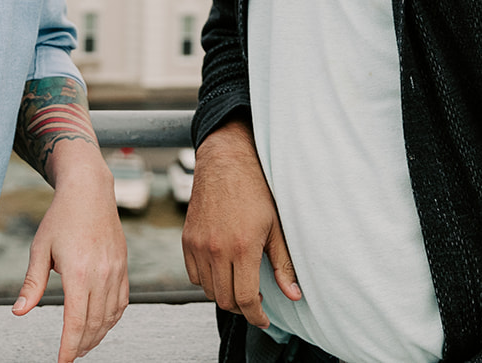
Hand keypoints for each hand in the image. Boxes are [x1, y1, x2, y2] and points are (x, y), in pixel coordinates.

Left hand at [12, 146, 128, 361]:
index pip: (76, 320)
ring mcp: (116, 270)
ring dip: (98, 335)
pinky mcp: (123, 266)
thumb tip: (19, 312)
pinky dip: (112, 318)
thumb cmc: (61, 217)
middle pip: (95, 323)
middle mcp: (101, 273)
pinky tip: (101, 324)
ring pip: (110, 315)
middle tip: (70, 356)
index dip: (69, 345)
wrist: (89, 191)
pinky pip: (122, 301)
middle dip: (82, 345)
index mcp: (78, 271)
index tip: (62, 361)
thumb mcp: (40, 249)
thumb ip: (32, 284)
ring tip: (83, 345)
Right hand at [180, 120, 299, 328]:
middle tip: (255, 299)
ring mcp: (198, 245)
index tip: (263, 318)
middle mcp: (217, 249)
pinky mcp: (187, 239)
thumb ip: (283, 264)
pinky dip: (207, 280)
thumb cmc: (255, 190)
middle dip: (242, 306)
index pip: (246, 299)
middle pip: (225, 299)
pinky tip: (222, 270)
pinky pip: (193, 274)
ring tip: (240, 283)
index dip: (256, 315)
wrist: (226, 162)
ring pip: (208, 289)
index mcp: (242, 247)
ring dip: (224, 293)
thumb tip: (294, 295)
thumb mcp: (275, 227)